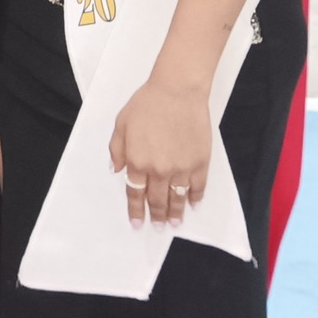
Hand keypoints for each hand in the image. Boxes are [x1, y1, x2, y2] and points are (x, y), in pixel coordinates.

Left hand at [108, 77, 210, 225]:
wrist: (177, 91)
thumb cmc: (147, 103)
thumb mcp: (121, 123)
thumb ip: (117, 149)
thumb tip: (117, 171)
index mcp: (137, 161)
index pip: (135, 193)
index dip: (136, 211)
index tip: (137, 223)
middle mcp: (159, 170)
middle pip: (157, 200)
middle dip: (156, 216)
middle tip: (158, 227)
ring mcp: (181, 168)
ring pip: (178, 199)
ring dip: (175, 214)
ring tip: (175, 224)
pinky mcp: (200, 162)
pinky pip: (198, 187)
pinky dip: (195, 198)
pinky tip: (192, 204)